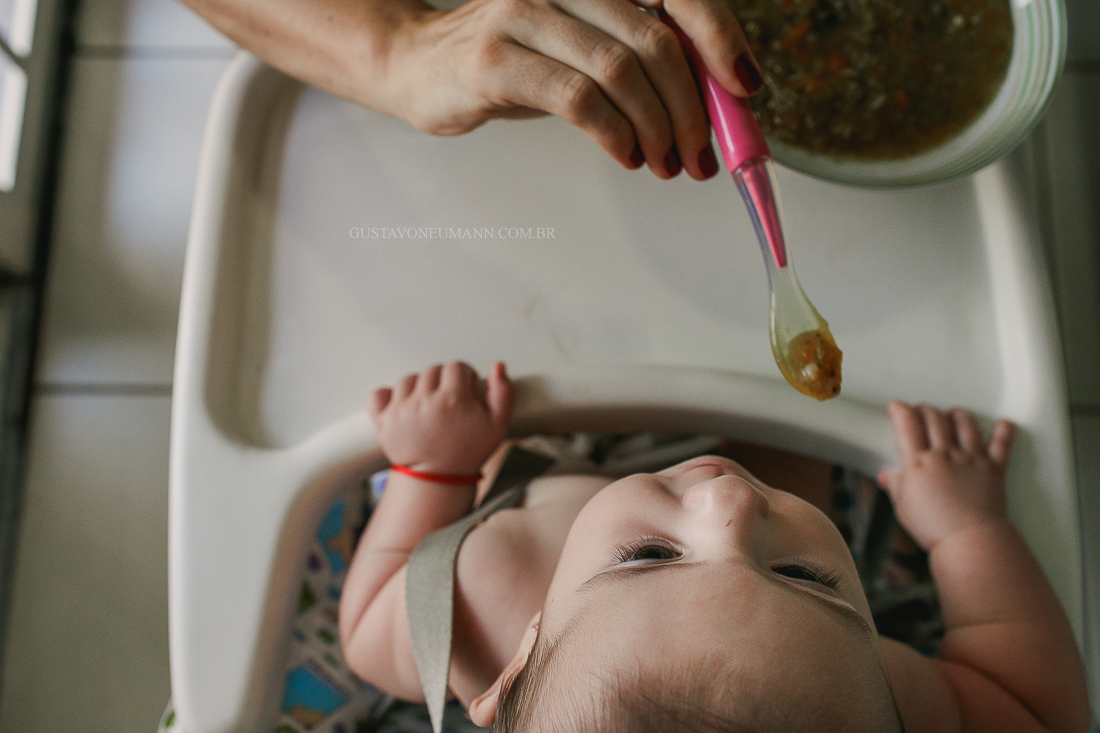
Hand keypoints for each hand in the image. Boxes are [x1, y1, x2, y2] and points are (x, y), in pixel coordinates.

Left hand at [368, 361, 513, 474]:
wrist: (438, 480)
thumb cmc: (468, 453)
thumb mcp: (498, 425)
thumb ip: (503, 392)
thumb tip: (498, 366)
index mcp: (452, 399)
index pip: (456, 367)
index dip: (464, 376)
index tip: (465, 388)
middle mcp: (424, 401)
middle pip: (432, 371)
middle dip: (443, 381)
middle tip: (449, 400)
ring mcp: (401, 410)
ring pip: (409, 380)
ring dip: (419, 387)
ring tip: (428, 403)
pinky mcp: (384, 421)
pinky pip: (378, 394)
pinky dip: (387, 396)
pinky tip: (402, 404)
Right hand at [383, 0, 761, 178]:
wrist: (418, 64)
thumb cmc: (512, 61)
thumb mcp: (583, 50)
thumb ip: (641, 63)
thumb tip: (717, 102)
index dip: (721, 37)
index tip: (745, 88)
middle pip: (657, 41)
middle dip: (692, 110)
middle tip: (699, 157)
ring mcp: (526, 13)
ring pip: (621, 72)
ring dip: (657, 130)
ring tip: (664, 164)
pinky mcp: (496, 58)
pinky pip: (578, 99)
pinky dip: (615, 136)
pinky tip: (626, 157)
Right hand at [877, 401, 1014, 551]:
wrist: (968, 540)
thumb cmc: (934, 527)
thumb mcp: (903, 507)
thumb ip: (896, 486)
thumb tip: (888, 476)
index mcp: (919, 463)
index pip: (907, 425)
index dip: (900, 410)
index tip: (897, 406)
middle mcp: (945, 455)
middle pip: (935, 419)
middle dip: (926, 409)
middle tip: (921, 409)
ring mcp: (970, 459)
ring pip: (965, 425)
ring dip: (958, 414)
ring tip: (954, 412)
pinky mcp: (993, 469)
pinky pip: (1001, 445)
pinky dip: (1004, 432)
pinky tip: (1004, 424)